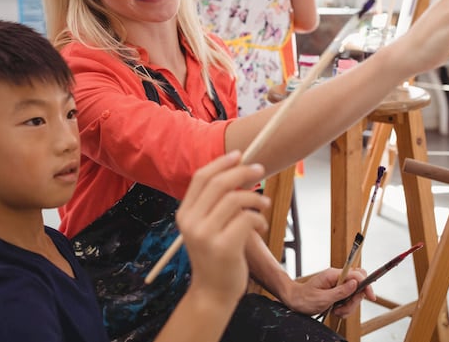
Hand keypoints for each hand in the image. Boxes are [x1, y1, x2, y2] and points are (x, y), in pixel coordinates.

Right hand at [176, 151, 269, 304]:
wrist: (212, 293)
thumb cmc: (216, 256)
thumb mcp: (207, 227)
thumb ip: (216, 204)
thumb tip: (240, 170)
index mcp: (184, 214)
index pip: (201, 177)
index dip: (222, 162)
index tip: (240, 155)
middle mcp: (191, 222)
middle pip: (219, 183)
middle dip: (243, 172)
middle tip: (261, 170)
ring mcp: (205, 235)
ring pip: (236, 199)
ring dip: (256, 198)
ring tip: (264, 205)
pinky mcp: (224, 247)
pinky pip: (247, 218)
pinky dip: (259, 218)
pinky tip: (261, 227)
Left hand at [281, 267, 375, 317]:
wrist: (294, 301)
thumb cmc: (305, 299)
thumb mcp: (323, 298)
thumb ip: (341, 291)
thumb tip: (355, 283)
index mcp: (333, 275)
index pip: (356, 275)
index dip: (366, 285)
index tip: (370, 296)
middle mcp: (337, 277)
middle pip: (358, 285)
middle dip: (355, 300)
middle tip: (343, 308)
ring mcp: (338, 284)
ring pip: (354, 294)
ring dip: (348, 306)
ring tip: (336, 310)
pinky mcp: (337, 291)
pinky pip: (348, 299)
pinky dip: (345, 308)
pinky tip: (335, 310)